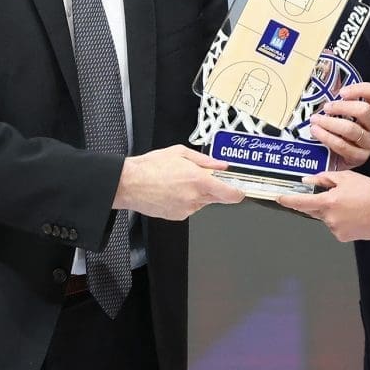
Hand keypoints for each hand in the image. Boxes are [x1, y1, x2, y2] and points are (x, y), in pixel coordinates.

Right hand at [114, 145, 244, 219]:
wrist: (129, 184)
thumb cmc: (150, 167)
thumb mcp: (180, 153)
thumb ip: (205, 160)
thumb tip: (220, 165)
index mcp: (198, 180)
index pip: (230, 194)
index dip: (238, 193)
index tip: (240, 190)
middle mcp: (194, 197)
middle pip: (217, 198)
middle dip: (215, 189)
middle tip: (204, 178)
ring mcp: (186, 209)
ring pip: (202, 202)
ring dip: (198, 193)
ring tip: (179, 181)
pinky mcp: (177, 216)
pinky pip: (190, 208)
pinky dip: (186, 200)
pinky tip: (173, 190)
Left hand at [277, 170, 369, 241]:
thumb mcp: (346, 178)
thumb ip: (323, 179)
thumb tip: (308, 181)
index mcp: (328, 202)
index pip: (301, 202)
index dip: (288, 200)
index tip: (280, 198)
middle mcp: (329, 218)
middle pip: (313, 210)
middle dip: (318, 202)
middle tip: (332, 195)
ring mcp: (336, 230)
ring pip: (326, 219)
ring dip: (332, 211)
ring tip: (351, 204)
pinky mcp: (344, 237)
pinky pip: (336, 227)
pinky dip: (341, 220)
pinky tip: (354, 213)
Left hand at [309, 82, 369, 169]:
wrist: (342, 160)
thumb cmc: (341, 133)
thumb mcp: (342, 115)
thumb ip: (336, 99)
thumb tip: (323, 79)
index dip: (358, 89)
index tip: (341, 92)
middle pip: (363, 110)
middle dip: (341, 107)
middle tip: (325, 108)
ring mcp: (369, 142)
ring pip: (351, 129)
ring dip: (330, 123)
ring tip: (315, 121)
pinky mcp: (360, 157)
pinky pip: (343, 146)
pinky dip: (327, 138)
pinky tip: (317, 132)